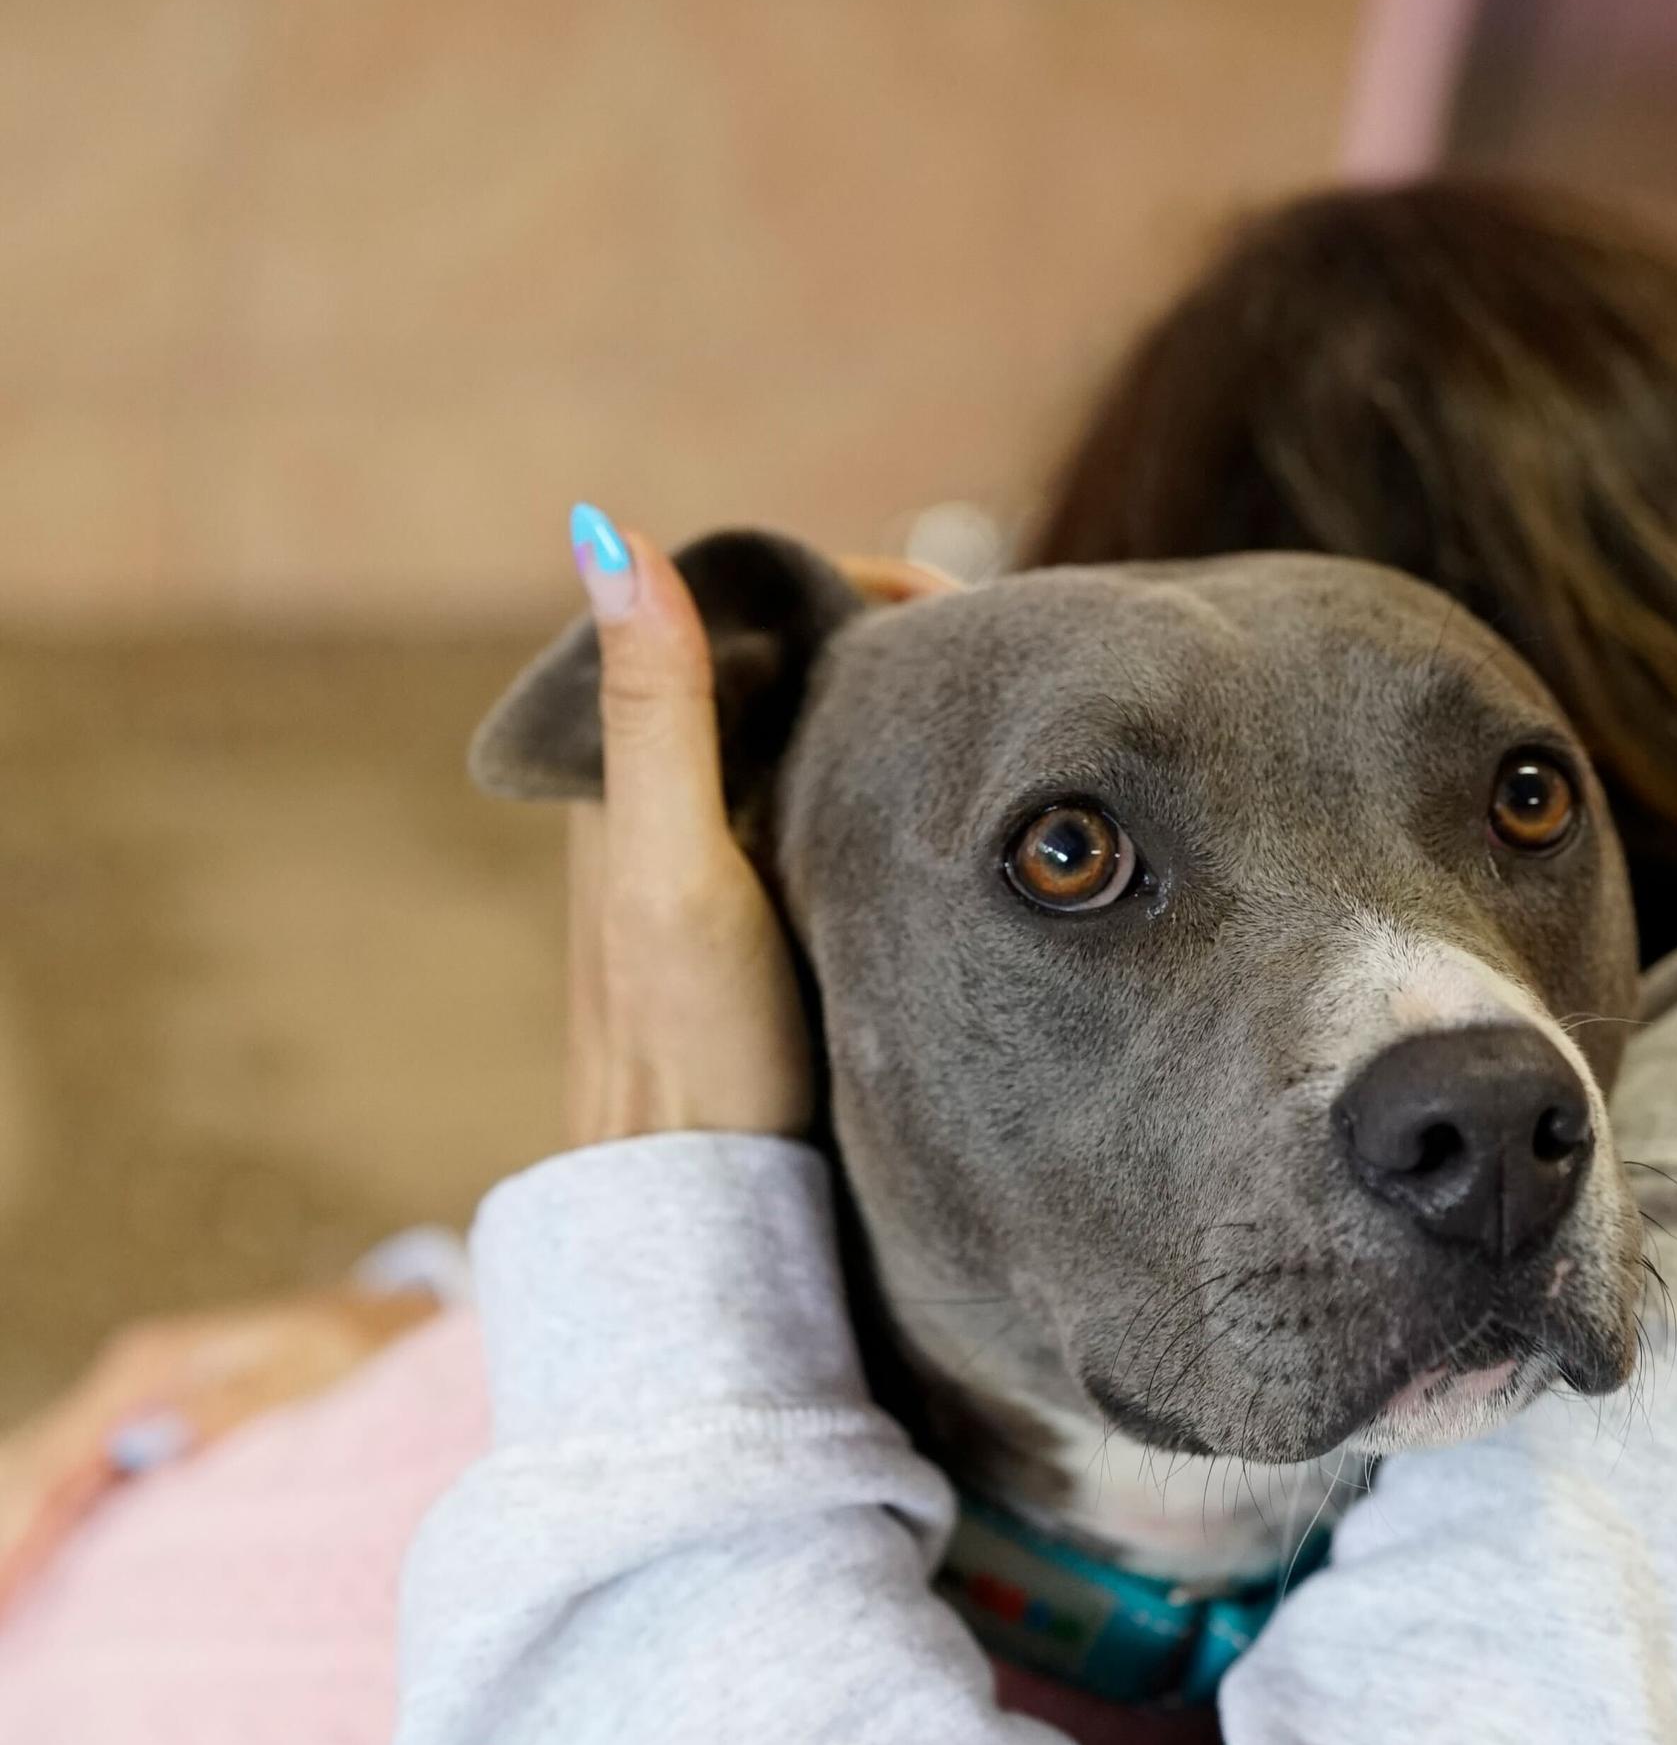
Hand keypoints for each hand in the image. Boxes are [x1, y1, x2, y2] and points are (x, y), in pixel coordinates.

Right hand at [0, 1284, 438, 1609]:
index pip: (53, 1461)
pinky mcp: (153, 1433)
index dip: (15, 1532)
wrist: (394, 1329)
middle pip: (29, 1468)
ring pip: (42, 1475)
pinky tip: (33, 1583)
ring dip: (17, 1538)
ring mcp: (135, 1407)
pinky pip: (77, 1486)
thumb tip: (134, 1445)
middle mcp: (128, 1383)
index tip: (1, 1597)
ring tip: (9, 1619)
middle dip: (5, 1541)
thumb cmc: (368, 1354)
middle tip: (0, 1625)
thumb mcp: (316, 1373)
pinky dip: (45, 1530)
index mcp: (153, 1368)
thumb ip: (232, 1408)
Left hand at [563, 510, 943, 1146]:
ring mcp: (723, 862)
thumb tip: (609, 536)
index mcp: (626, 773)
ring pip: (820, 737)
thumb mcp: (676, 873)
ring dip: (898, 713)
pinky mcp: (773, 918)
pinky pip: (837, 807)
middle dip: (888, 643)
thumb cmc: (691, 1050)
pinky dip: (897, 784)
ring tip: (994, 715)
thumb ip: (658, 714)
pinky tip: (958, 807)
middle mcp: (667, 805)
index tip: (949, 606)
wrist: (707, 1208)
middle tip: (999, 659)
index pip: (739, 615)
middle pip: (789, 669)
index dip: (845, 588)